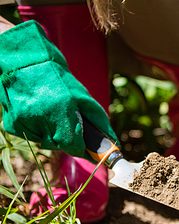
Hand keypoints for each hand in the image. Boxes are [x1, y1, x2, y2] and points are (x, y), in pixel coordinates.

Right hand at [0, 20, 118, 160]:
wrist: (26, 63)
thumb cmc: (58, 79)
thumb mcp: (83, 97)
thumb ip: (99, 121)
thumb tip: (113, 142)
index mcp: (61, 109)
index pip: (72, 145)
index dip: (82, 150)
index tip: (89, 152)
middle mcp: (41, 117)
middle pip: (59, 145)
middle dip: (68, 141)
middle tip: (68, 124)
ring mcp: (24, 121)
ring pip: (45, 142)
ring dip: (52, 135)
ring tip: (51, 114)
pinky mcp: (12, 123)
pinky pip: (31, 136)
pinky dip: (38, 130)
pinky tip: (38, 114)